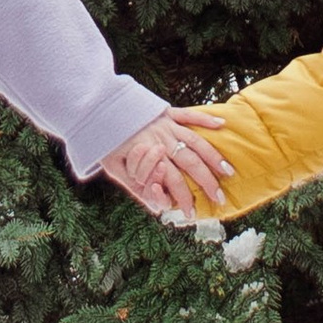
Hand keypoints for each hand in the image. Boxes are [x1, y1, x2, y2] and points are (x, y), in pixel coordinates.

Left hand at [100, 107, 229, 217]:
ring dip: (213, 156)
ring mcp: (166, 125)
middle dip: (207, 182)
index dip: (184, 199)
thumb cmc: (104, 141)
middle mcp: (162, 140)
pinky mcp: (166, 111)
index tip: (192, 214)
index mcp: (149, 155)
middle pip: (191, 162)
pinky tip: (222, 124)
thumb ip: (136, 187)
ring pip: (196, 141)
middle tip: (219, 198)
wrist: (94, 107)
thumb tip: (156, 208)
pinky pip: (188, 114)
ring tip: (228, 171)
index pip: (173, 181)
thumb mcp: (113, 169)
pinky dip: (206, 118)